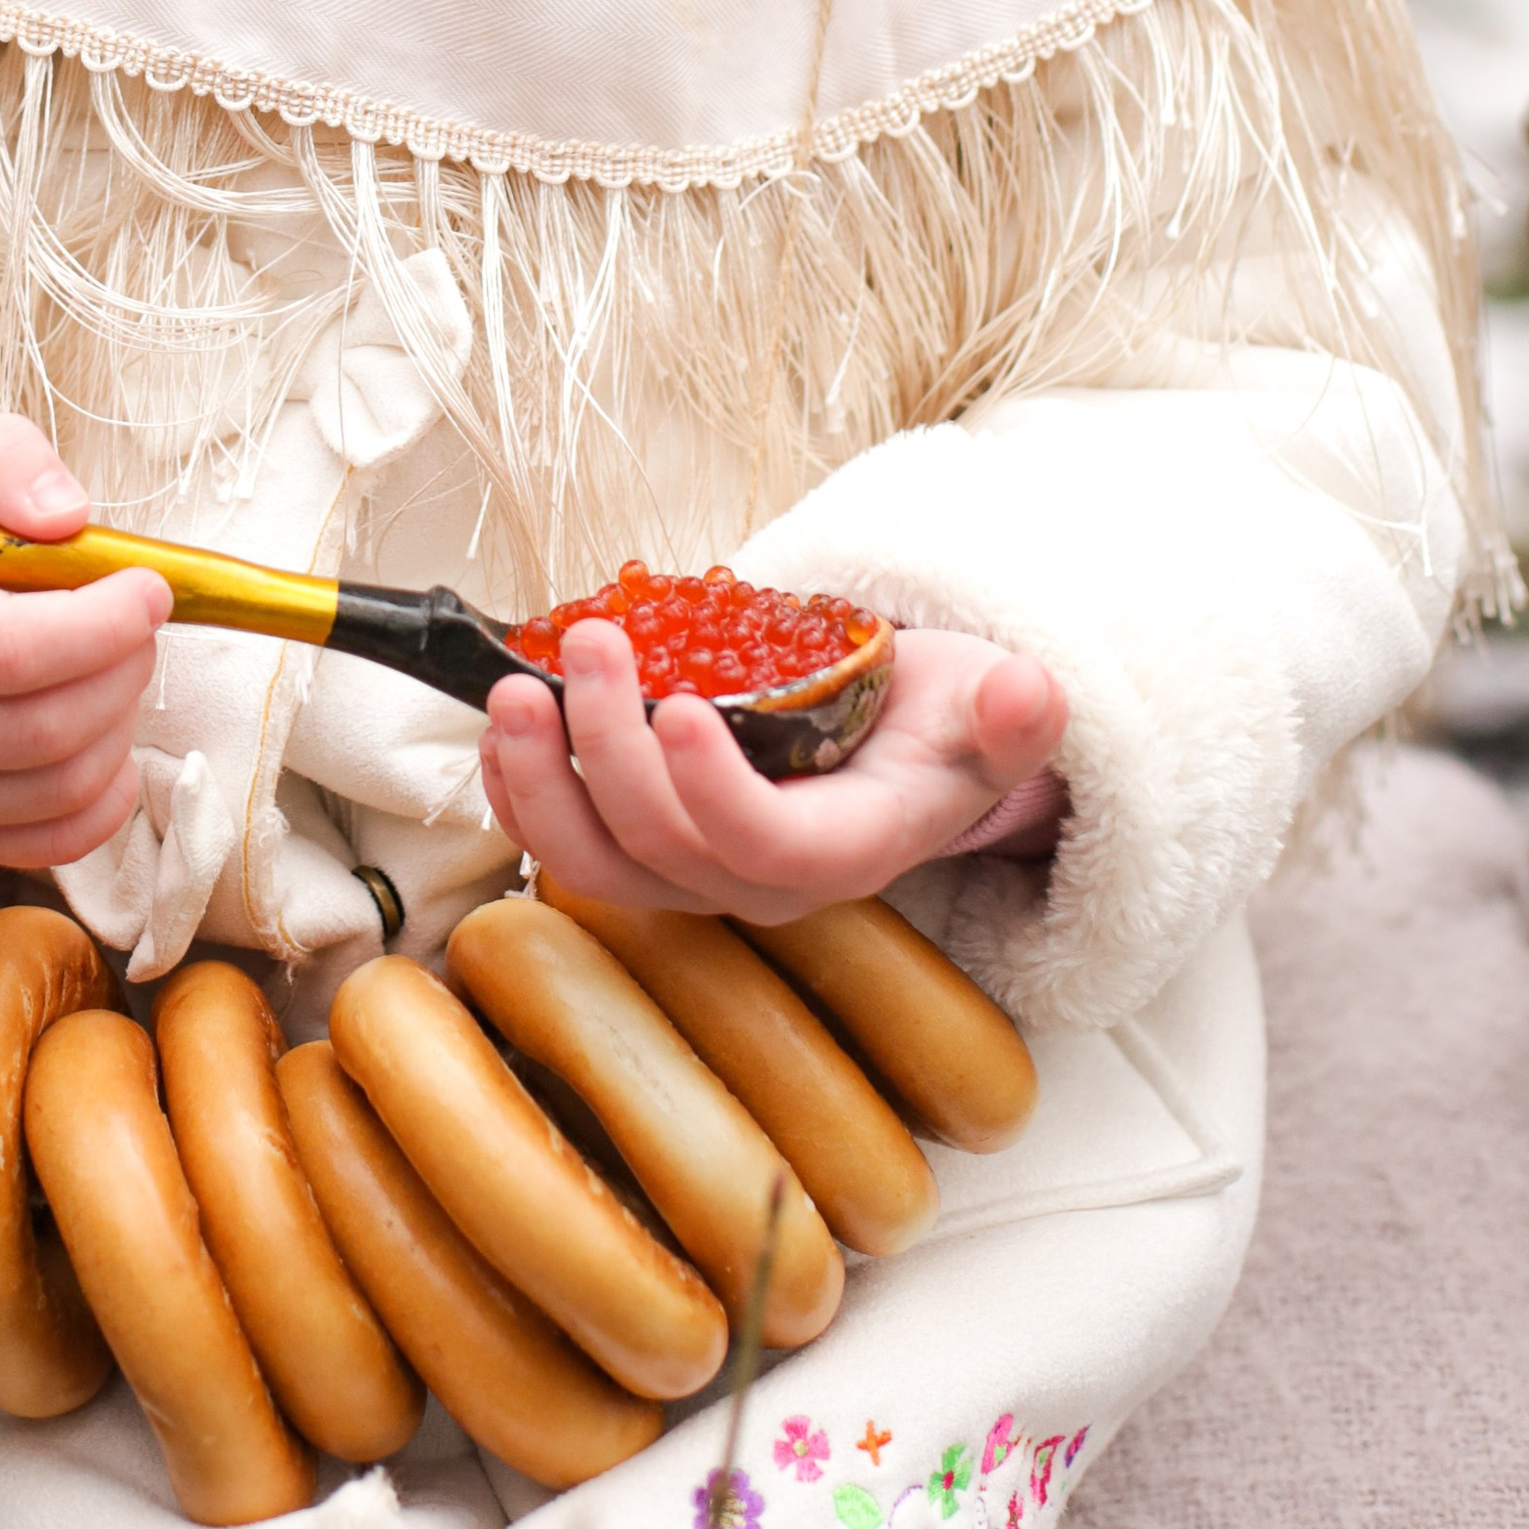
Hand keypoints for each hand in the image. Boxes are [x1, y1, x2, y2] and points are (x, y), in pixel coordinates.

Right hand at [0, 418, 168, 868]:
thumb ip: (3, 460)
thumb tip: (70, 516)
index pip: (8, 654)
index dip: (102, 624)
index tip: (149, 585)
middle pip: (46, 729)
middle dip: (123, 665)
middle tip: (136, 614)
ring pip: (63, 787)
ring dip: (122, 718)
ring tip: (111, 657)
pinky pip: (54, 839)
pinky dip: (107, 790)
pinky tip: (103, 726)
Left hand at [478, 623, 1064, 920]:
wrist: (914, 748)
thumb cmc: (945, 721)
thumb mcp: (995, 708)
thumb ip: (1013, 715)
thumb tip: (1029, 691)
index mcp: (847, 850)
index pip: (765, 847)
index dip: (714, 792)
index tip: (680, 707)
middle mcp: (762, 881)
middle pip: (660, 850)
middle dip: (607, 750)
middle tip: (590, 647)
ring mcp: (699, 872)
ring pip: (597, 866)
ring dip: (540, 784)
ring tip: (513, 694)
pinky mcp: (654, 846)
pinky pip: (571, 848)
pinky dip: (522, 795)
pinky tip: (499, 732)